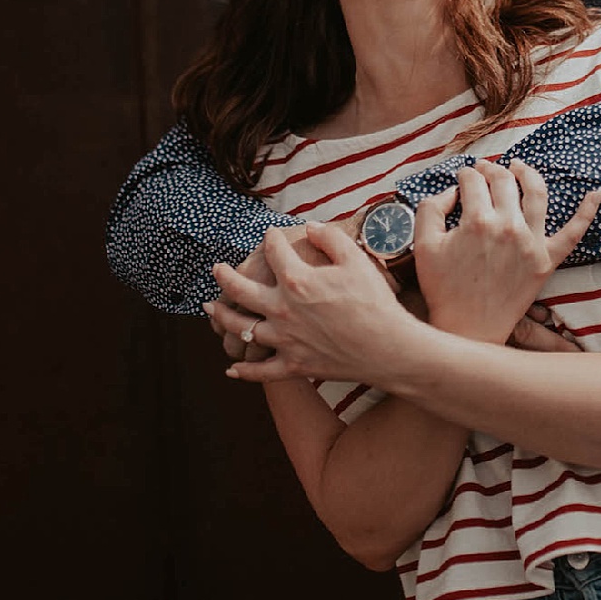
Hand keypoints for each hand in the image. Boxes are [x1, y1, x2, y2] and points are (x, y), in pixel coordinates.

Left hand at [208, 220, 417, 383]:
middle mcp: (282, 310)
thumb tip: (309, 228)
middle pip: (240, 290)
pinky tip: (232, 368)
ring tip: (212, 309)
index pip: (273, 252)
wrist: (388, 348)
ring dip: (223, 317)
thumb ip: (329, 238)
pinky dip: (244, 371)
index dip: (271, 239)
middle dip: (225, 276)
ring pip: (241, 329)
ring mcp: (285, 340)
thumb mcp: (355, 259)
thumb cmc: (374, 301)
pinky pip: (261, 371)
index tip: (271, 235)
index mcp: (296, 280)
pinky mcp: (293, 365)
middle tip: (217, 269)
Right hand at [414, 159, 600, 344]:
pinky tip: (597, 192)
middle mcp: (509, 227)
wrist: (468, 329)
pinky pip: (574, 233)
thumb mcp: (424, 245)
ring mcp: (531, 244)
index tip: (462, 178)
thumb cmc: (444, 289)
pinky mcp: (547, 261)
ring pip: (537, 193)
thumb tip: (453, 191)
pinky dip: (588, 211)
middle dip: (490, 169)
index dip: (465, 174)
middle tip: (483, 170)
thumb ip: (431, 208)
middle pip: (503, 181)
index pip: (473, 181)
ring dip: (528, 173)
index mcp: (477, 221)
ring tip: (518, 166)